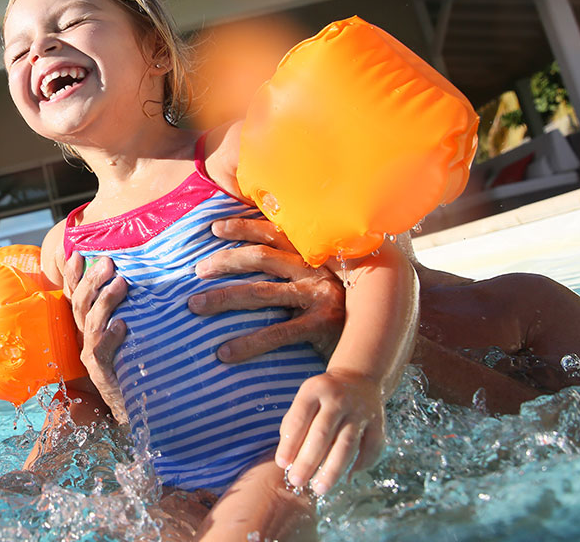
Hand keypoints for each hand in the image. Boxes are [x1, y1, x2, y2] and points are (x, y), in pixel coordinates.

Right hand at [63, 252, 129, 422]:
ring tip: (121, 283)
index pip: (76, 295)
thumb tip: (141, 276)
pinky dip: (111, 336)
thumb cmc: (136, 360)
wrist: (136, 404)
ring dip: (105, 301)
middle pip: (81, 304)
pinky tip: (122, 324)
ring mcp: (92, 354)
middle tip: (107, 261)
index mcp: (89, 325)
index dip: (74, 275)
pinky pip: (103, 352)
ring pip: (91, 323)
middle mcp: (86, 337)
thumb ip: (129, 308)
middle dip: (92, 280)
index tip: (77, 252)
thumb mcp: (130, 330)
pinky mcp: (102, 372)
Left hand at [188, 217, 345, 361]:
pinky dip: (248, 343)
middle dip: (225, 261)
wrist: (384, 339)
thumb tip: (254, 264)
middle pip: (261, 257)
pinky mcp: (323, 324)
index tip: (214, 228)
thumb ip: (297, 271)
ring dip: (223, 297)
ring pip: (261, 292)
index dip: (244, 226)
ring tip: (195, 305)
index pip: (275, 232)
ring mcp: (320, 296)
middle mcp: (316, 269)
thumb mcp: (324, 281)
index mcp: (314, 254)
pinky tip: (224, 352)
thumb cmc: (346, 309)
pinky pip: (278, 333)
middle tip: (197, 270)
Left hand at [274, 369, 385, 494]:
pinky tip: (347, 477)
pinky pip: (371, 447)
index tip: (282, 464)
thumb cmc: (322, 397)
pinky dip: (361, 464)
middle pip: (322, 434)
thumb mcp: (305, 399)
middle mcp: (338, 398)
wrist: (359, 378)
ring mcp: (360, 410)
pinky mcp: (378, 422)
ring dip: (332, 470)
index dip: (289, 443)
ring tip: (319, 488)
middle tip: (297, 481)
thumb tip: (287, 459)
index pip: (299, 419)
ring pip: (346, 444)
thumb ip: (293, 424)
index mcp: (315, 389)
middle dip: (307, 461)